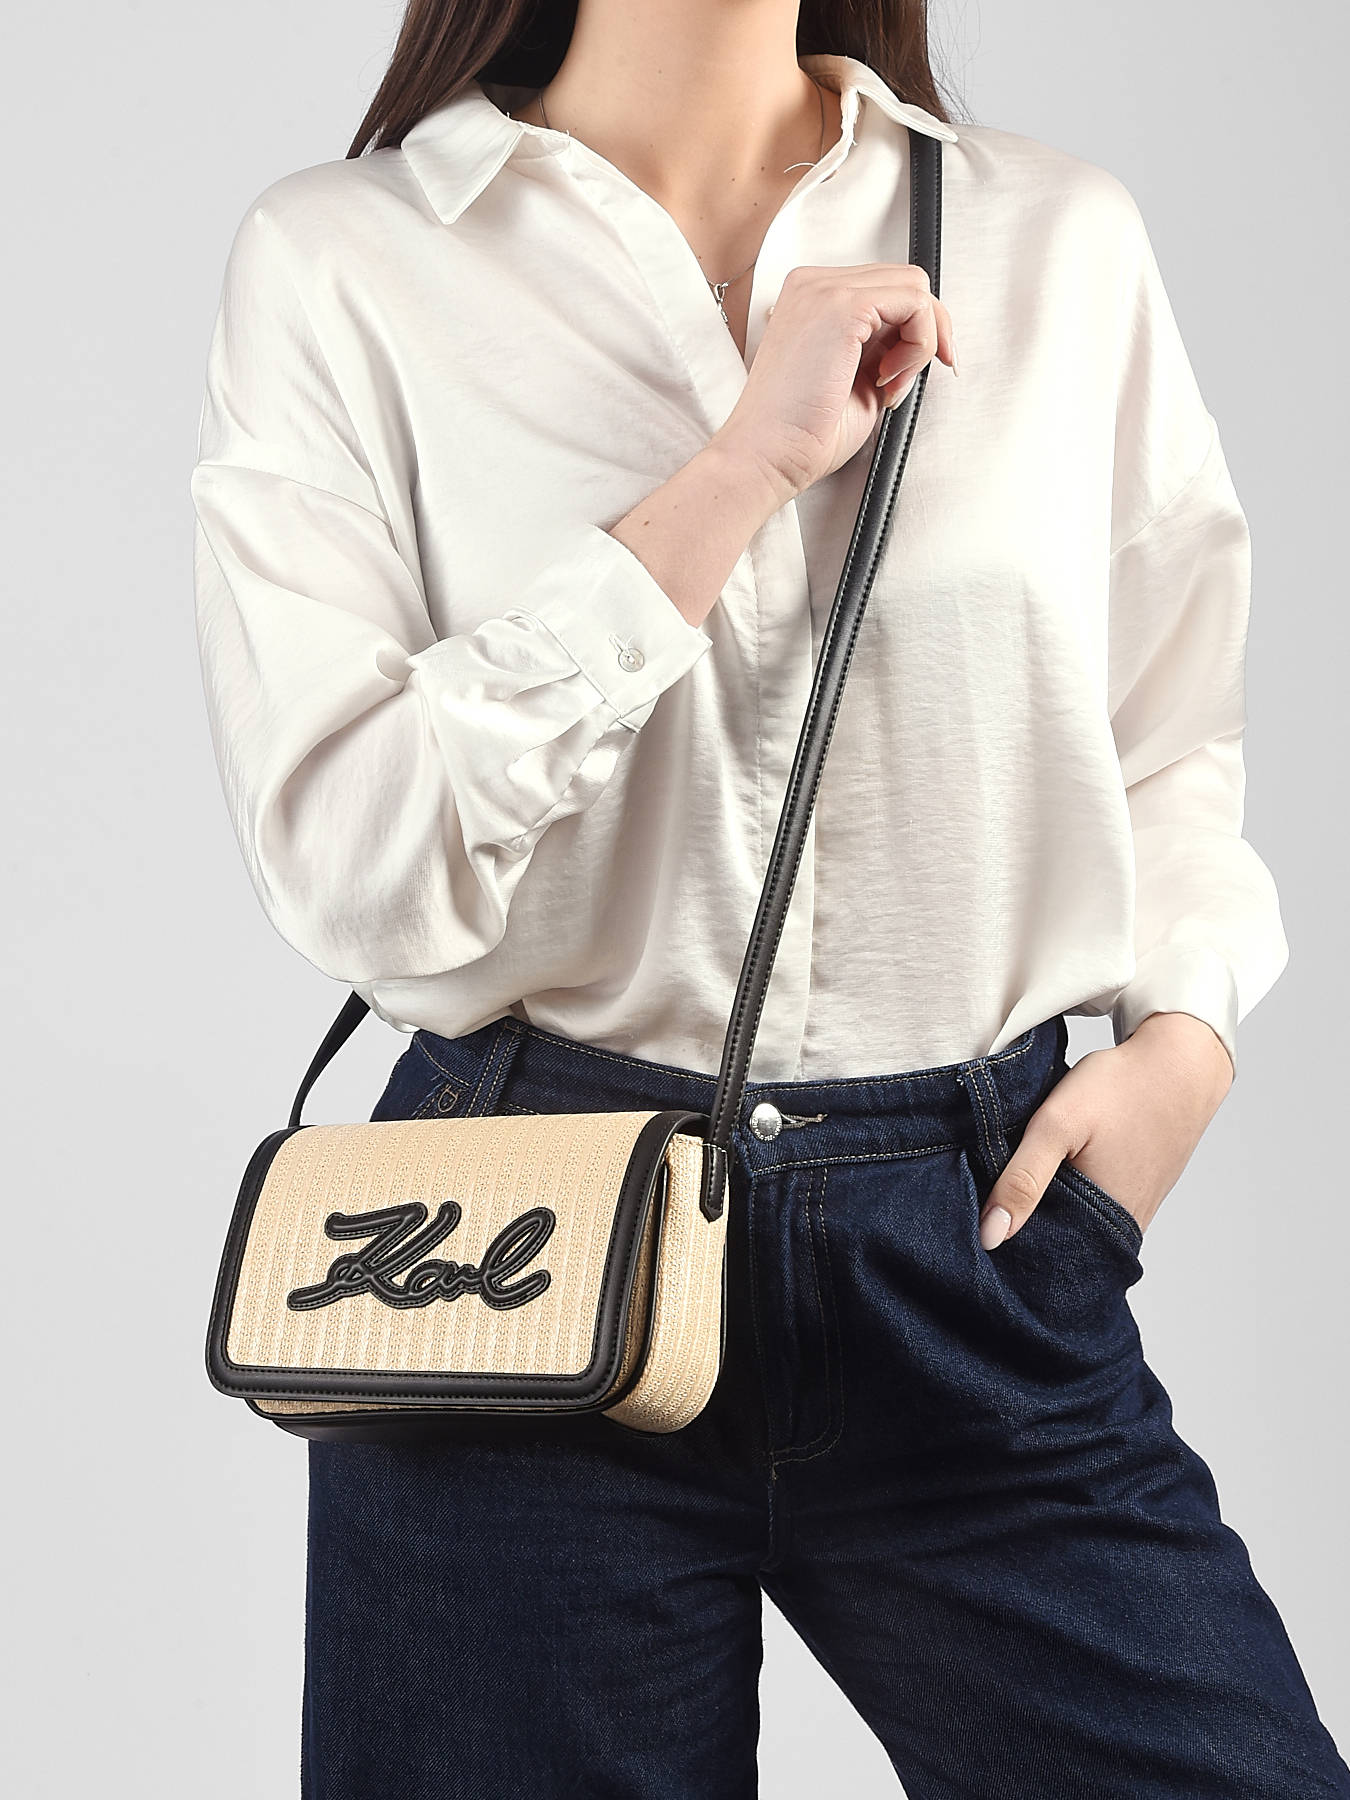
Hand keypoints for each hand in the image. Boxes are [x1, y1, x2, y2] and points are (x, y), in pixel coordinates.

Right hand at [710, 262, 956, 508]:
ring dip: (919, 340)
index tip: (910, 371)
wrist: (767, 453)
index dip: (913, 329)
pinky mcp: (842, 305)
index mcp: (812, 298)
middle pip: (904, 281)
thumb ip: (883, 348)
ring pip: (914, 287)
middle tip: (901, 380)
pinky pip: (915, 303)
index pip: (885, 289)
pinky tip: (888, 376)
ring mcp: (826, 289)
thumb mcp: (854, 378)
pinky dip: (918, 344)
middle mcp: (815, 285)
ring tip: (888, 382)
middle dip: (923, 333)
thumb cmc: (800, 431)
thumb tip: (918, 340)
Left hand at [978, 1012, 1234, 1250]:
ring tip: (1027, 1179)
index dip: (1006, 1239)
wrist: (1178, 1063)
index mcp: (1102, 1226)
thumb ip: (1022, 1180)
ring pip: (1077, 1225)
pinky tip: (1061, 1170)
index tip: (982, 1217)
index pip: (1039, 1256)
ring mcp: (1135, 1213)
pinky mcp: (1140, 1194)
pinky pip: (1096, 1208)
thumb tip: (990, 1236)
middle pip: (1059, 1243)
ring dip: (1050, 1208)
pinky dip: (1074, 1194)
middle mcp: (1123, 1230)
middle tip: (999, 1192)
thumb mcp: (1057, 1125)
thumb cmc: (1118, 1089)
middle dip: (1027, 1224)